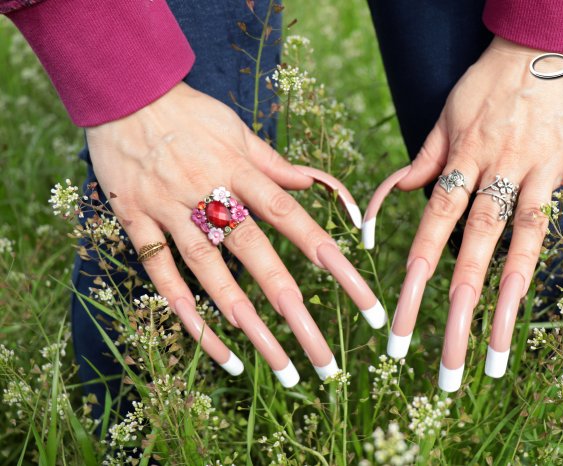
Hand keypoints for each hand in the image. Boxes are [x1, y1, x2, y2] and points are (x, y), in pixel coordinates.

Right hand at [86, 82, 385, 386]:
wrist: (124, 94)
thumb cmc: (190, 112)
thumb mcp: (238, 130)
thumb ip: (276, 164)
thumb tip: (316, 186)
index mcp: (240, 169)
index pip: (294, 219)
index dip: (329, 258)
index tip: (361, 296)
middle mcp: (209, 194)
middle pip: (257, 258)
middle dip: (293, 309)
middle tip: (323, 357)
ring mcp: (170, 211)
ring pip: (211, 275)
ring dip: (245, 323)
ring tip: (278, 365)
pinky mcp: (137, 222)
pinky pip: (161, 275)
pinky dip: (186, 313)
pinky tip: (217, 348)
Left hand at [363, 37, 562, 390]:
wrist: (542, 40)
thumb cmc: (486, 80)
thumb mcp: (444, 115)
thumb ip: (422, 162)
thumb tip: (393, 200)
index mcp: (462, 160)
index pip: (430, 231)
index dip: (412, 282)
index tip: (398, 330)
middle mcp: (500, 172)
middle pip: (476, 249)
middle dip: (459, 312)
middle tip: (447, 369)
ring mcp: (543, 173)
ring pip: (527, 245)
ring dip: (513, 303)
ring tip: (500, 358)